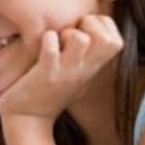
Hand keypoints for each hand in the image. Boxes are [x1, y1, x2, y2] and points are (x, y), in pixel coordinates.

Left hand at [0, 14, 122, 121]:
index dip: (103, 25)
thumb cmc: (50, 93)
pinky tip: (41, 45)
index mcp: (92, 68)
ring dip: (68, 32)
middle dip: (91, 24)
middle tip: (72, 31)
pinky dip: (46, 40)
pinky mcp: (45, 74)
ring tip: (57, 40)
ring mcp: (65, 72)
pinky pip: (51, 49)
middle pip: (109, 40)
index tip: (84, 28)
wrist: (27, 121)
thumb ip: (88, 57)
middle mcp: (84, 70)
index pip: (117, 40)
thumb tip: (92, 33)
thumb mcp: (78, 76)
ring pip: (81, 39)